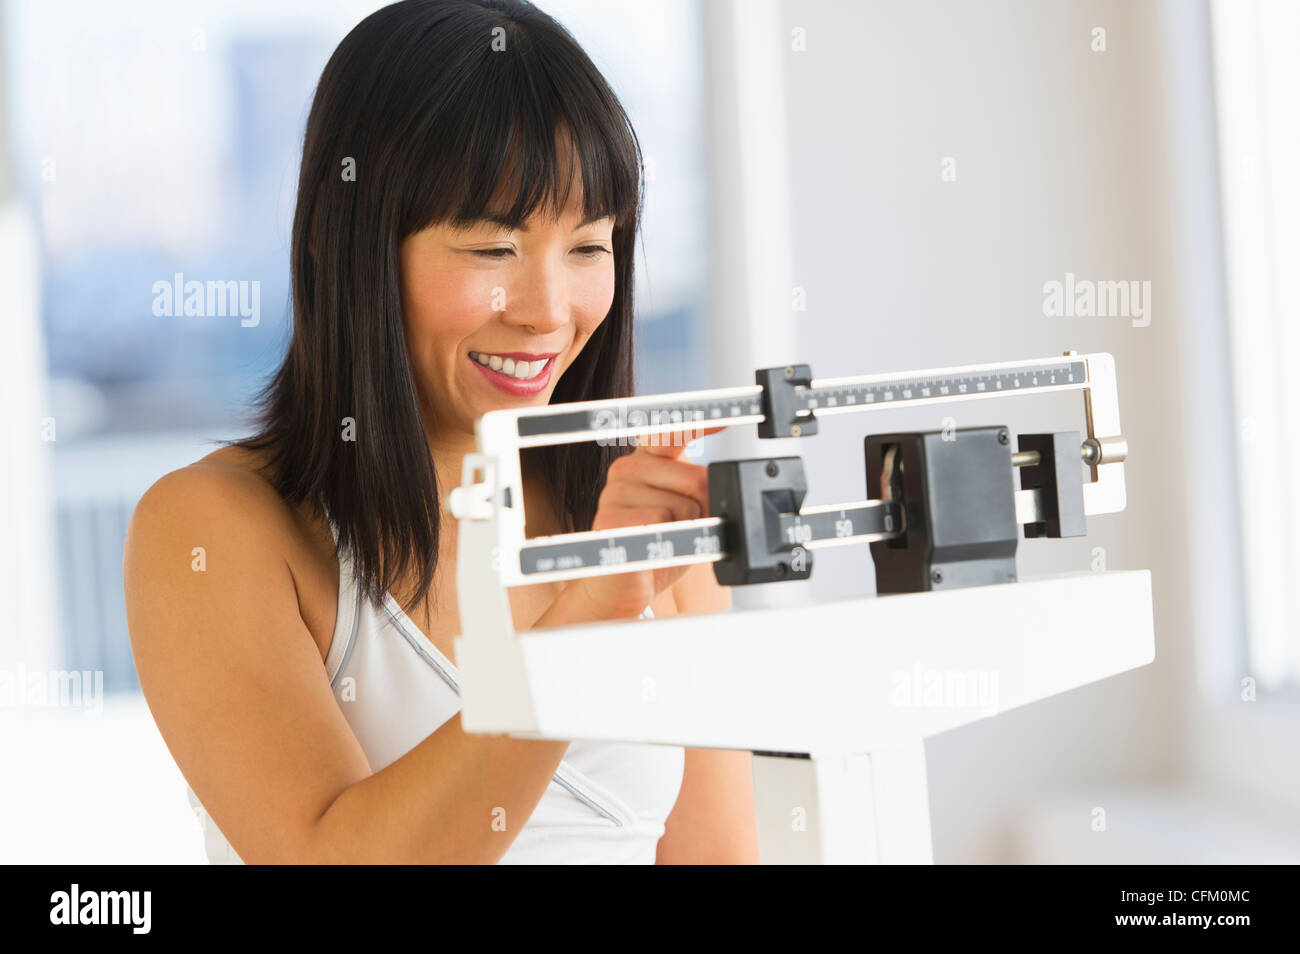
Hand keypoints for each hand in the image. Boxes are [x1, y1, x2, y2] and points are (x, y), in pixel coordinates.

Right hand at [569, 425, 724, 619]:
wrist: (621, 587)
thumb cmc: (658, 547)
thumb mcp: (689, 512)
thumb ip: (702, 491)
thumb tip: (721, 485)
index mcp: (647, 460)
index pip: (674, 432)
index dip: (701, 422)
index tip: (728, 418)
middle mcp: (627, 469)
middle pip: (695, 479)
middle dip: (702, 509)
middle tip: (681, 528)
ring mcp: (613, 492)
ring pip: (681, 506)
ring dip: (684, 530)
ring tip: (664, 540)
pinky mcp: (607, 518)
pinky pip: (661, 521)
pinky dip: (667, 540)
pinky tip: (652, 546)